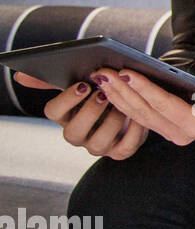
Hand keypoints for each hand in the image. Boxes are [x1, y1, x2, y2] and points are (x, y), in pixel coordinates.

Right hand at [14, 72, 147, 160]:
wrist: (132, 105)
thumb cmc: (103, 93)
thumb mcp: (83, 83)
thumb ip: (54, 80)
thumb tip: (20, 77)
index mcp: (65, 116)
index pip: (53, 112)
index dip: (67, 100)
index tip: (83, 85)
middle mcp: (78, 134)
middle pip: (73, 132)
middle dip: (89, 112)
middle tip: (104, 95)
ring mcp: (98, 146)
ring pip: (98, 143)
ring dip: (111, 122)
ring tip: (123, 106)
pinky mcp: (120, 152)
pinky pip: (125, 148)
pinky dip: (134, 133)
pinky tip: (139, 118)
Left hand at [81, 67, 194, 147]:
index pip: (166, 107)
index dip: (146, 90)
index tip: (127, 73)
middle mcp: (180, 134)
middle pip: (145, 112)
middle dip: (122, 91)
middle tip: (103, 72)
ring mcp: (168, 132)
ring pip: (136, 114)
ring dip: (116, 96)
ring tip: (100, 75)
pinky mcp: (160, 125)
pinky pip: (136, 114)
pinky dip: (120, 99)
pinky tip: (107, 85)